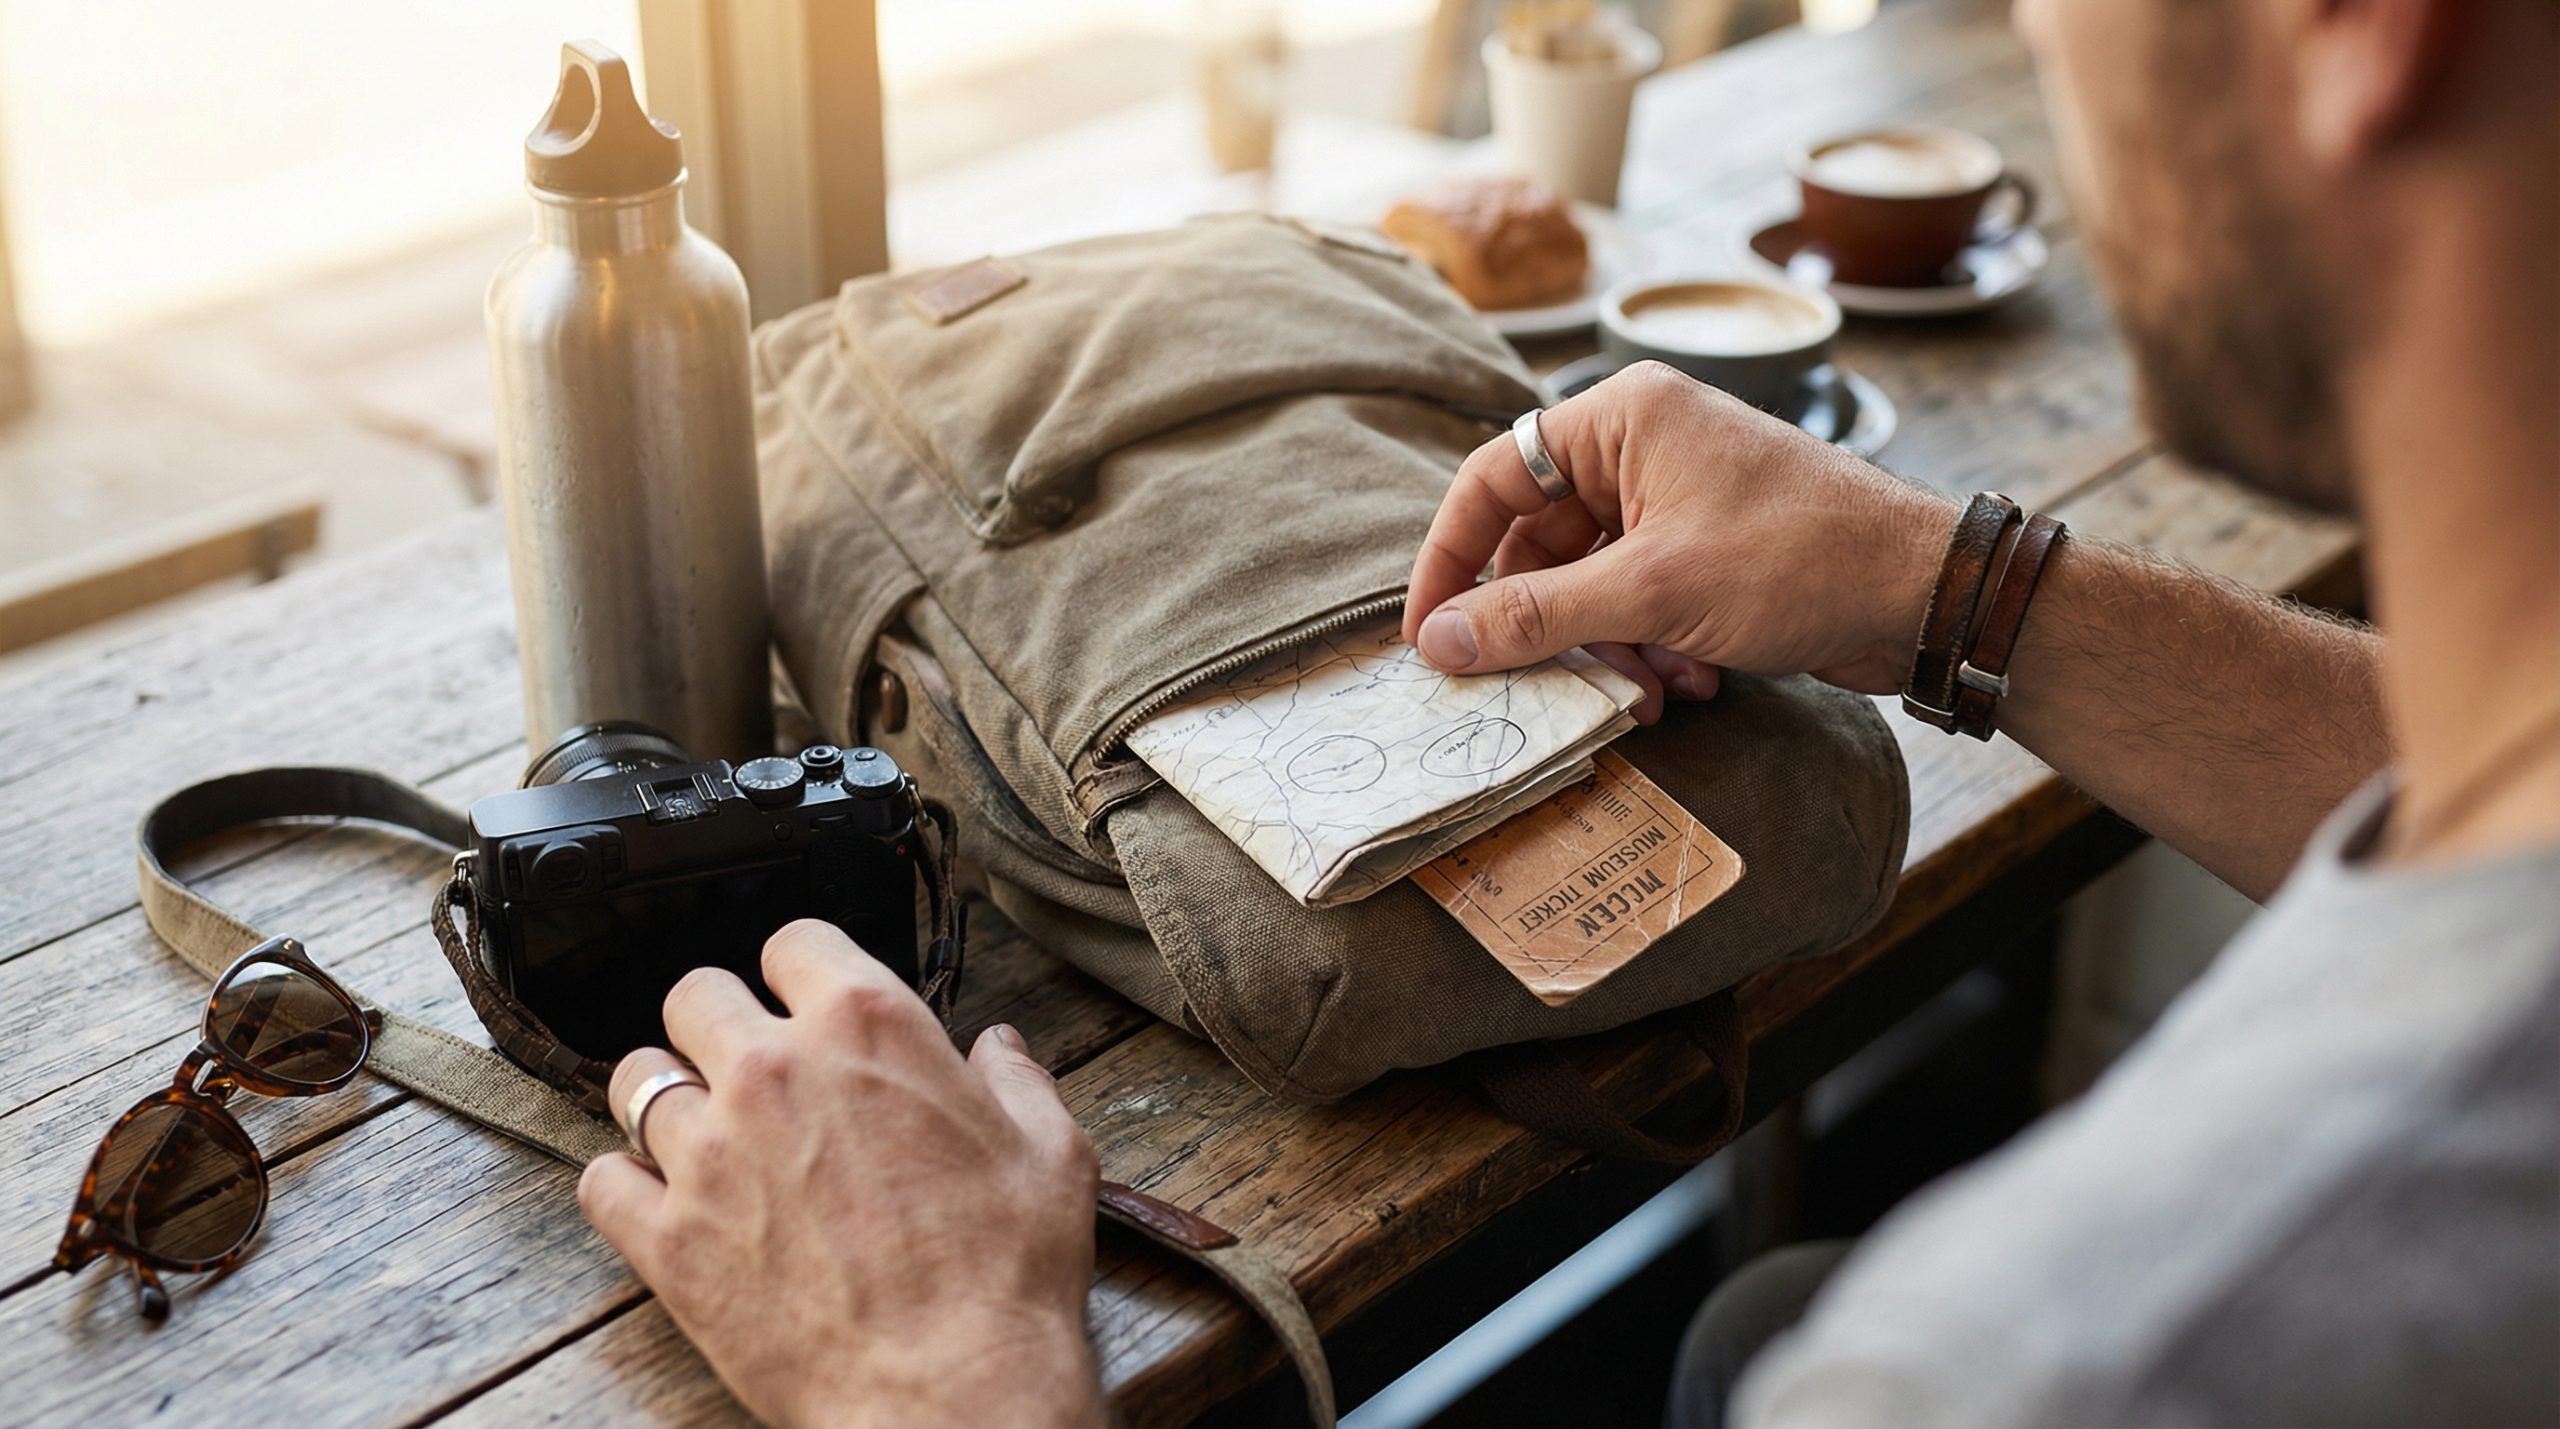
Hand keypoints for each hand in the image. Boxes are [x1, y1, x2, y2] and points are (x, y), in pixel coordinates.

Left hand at [579, 921, 1104, 1428]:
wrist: (951, 1391)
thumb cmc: (1005, 1276)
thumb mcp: (1050, 1153)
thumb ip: (1016, 1081)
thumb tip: (997, 1047)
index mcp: (868, 1027)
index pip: (794, 941)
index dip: (801, 971)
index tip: (806, 1001)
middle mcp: (774, 1070)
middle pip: (694, 994)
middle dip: (720, 1023)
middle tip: (748, 1067)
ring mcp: (710, 1153)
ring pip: (635, 1079)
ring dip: (667, 1097)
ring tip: (701, 1133)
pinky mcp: (667, 1238)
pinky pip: (599, 1180)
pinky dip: (624, 1186)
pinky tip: (662, 1201)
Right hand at [1404, 362, 1958, 694]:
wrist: (1925, 594)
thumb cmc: (1800, 558)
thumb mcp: (1651, 593)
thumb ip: (1535, 617)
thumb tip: (1440, 642)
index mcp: (1620, 418)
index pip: (1493, 479)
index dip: (1451, 560)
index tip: (1428, 633)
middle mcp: (1643, 447)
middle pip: (1540, 542)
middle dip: (1549, 625)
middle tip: (1539, 686)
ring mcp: (1679, 500)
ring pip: (1591, 585)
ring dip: (1607, 650)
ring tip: (1645, 693)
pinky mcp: (1710, 551)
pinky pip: (1640, 603)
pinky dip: (1651, 650)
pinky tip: (1690, 683)